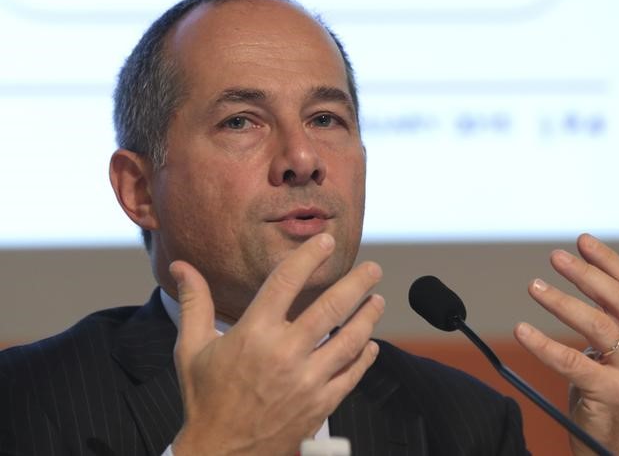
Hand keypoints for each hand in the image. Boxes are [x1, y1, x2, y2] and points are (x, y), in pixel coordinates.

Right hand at [169, 233, 384, 455]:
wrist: (219, 455)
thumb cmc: (205, 399)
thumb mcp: (191, 349)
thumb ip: (195, 303)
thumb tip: (182, 266)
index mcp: (254, 333)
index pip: (287, 281)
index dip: (310, 256)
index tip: (327, 241)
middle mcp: (285, 353)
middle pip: (331, 308)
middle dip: (357, 283)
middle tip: (373, 269)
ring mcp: (307, 380)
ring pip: (350, 340)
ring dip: (368, 317)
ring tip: (378, 300)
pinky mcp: (321, 404)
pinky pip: (351, 375)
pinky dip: (365, 357)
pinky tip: (371, 344)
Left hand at [513, 234, 618, 455]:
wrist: (614, 444)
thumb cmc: (609, 389)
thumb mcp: (617, 349)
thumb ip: (608, 316)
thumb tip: (579, 271)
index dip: (609, 260)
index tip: (582, 240)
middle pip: (618, 300)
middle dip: (586, 274)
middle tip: (555, 256)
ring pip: (597, 325)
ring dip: (562, 302)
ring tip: (534, 286)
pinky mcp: (611, 393)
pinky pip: (572, 362)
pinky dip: (543, 344)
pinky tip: (522, 330)